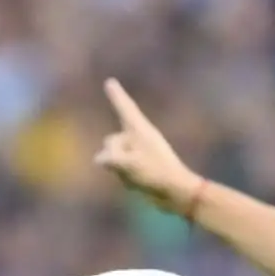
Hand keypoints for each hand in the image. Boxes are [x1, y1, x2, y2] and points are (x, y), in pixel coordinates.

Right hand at [94, 78, 202, 213]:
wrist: (175, 193)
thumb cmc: (157, 173)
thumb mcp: (131, 164)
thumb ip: (111, 158)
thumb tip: (99, 159)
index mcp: (141, 131)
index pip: (125, 109)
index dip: (117, 96)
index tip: (110, 82)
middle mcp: (137, 139)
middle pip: (111, 140)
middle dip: (113, 153)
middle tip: (134, 165)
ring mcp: (136, 154)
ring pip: (113, 157)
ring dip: (119, 168)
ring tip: (138, 176)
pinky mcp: (137, 168)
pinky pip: (118, 170)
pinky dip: (123, 177)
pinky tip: (137, 183)